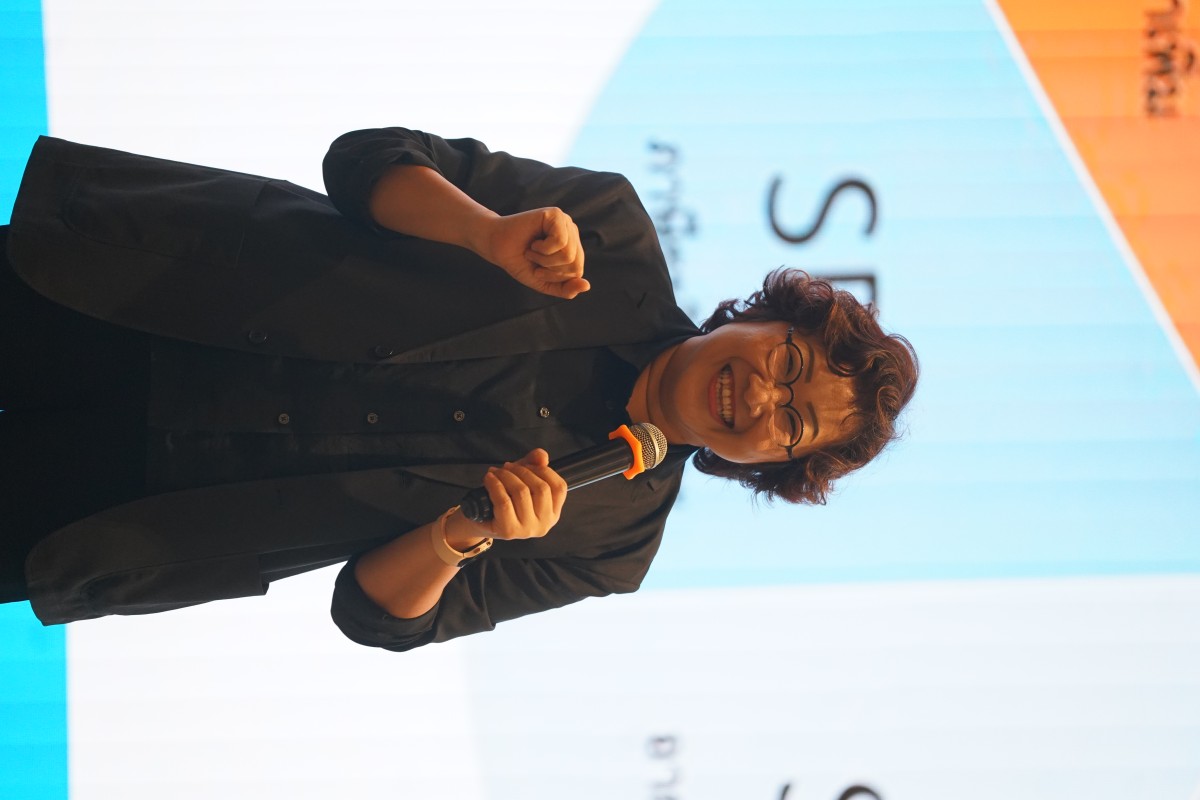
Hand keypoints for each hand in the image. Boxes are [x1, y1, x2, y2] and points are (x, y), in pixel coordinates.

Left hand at [445, 449, 567, 543]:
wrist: (481, 521)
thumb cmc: (505, 500)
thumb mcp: (522, 480)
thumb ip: (533, 464)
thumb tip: (541, 456)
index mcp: (553, 513)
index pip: (559, 487)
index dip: (544, 470)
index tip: (527, 465)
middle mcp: (544, 524)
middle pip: (541, 488)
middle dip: (521, 471)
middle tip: (507, 467)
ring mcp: (527, 530)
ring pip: (522, 493)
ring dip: (506, 476)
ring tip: (496, 472)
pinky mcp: (509, 531)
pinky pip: (504, 502)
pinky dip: (495, 485)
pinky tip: (489, 479)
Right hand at [473, 208, 589, 298]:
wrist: (496, 246)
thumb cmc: (519, 261)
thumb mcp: (544, 282)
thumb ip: (565, 289)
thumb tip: (586, 285)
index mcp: (572, 248)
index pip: (577, 271)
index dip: (555, 277)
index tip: (538, 270)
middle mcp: (572, 233)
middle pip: (575, 264)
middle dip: (550, 270)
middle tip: (535, 260)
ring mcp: (565, 223)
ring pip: (568, 254)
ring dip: (545, 259)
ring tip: (533, 251)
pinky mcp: (556, 215)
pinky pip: (560, 241)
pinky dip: (543, 248)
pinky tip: (534, 242)